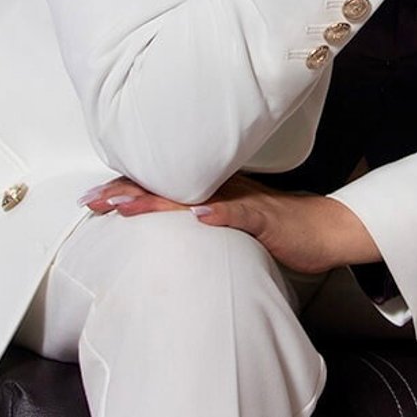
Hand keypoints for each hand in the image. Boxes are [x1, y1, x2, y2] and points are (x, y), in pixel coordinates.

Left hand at [77, 172, 380, 273]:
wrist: (325, 230)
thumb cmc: (279, 229)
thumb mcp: (231, 223)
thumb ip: (202, 220)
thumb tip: (169, 227)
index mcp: (209, 192)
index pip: (160, 186)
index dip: (125, 189)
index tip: (92, 199)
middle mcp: (220, 190)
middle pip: (167, 186)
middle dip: (125, 191)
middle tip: (91, 200)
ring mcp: (242, 202)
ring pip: (195, 196)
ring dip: (158, 201)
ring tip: (125, 205)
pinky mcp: (266, 217)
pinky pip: (242, 215)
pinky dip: (220, 216)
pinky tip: (199, 218)